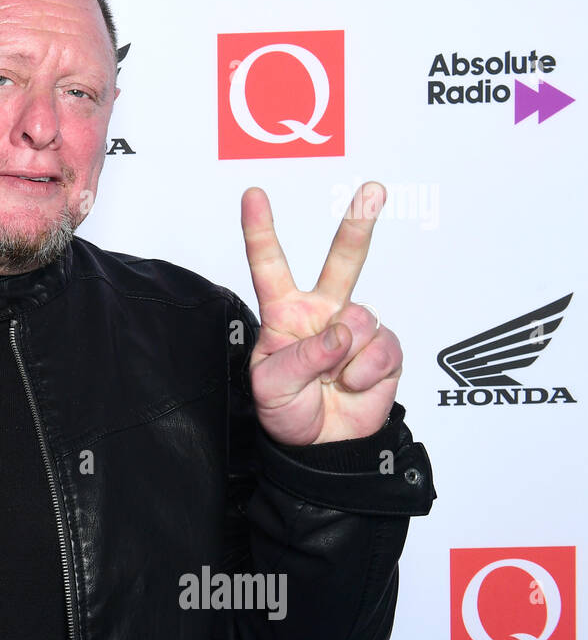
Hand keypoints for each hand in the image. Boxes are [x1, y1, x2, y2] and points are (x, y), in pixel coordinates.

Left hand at [240, 182, 402, 445]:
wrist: (321, 447)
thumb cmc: (286, 411)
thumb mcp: (272, 387)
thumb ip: (301, 357)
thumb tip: (341, 333)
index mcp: (284, 313)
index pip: (269, 265)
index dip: (260, 230)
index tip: (254, 196)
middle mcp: (322, 313)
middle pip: (342, 262)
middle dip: (358, 225)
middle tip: (373, 191)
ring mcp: (356, 329)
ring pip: (361, 319)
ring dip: (346, 356)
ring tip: (333, 379)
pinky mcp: (385, 350)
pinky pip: (383, 348)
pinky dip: (367, 372)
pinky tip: (353, 385)